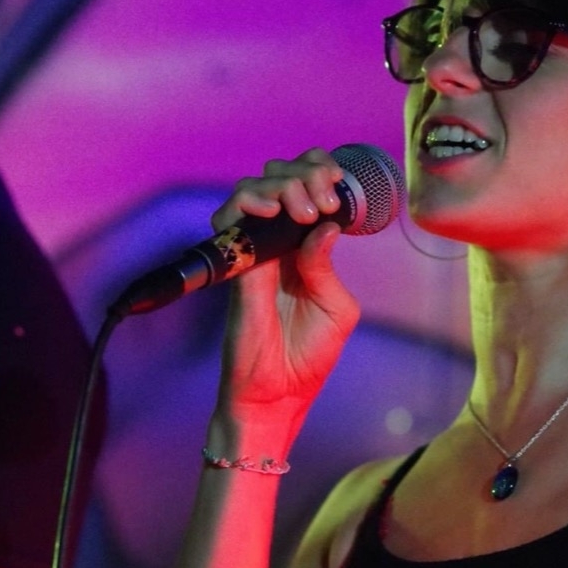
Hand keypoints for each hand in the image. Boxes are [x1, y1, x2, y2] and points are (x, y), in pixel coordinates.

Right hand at [212, 148, 360, 434]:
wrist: (277, 396)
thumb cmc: (308, 356)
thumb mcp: (337, 309)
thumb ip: (326, 266)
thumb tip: (325, 226)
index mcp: (306, 249)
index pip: (308, 189)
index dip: (320, 172)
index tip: (338, 182)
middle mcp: (278, 244)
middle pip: (279, 178)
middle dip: (305, 172)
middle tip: (323, 198)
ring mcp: (254, 252)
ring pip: (253, 190)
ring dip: (281, 184)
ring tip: (303, 208)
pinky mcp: (235, 265)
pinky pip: (229, 220)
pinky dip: (248, 202)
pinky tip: (272, 210)